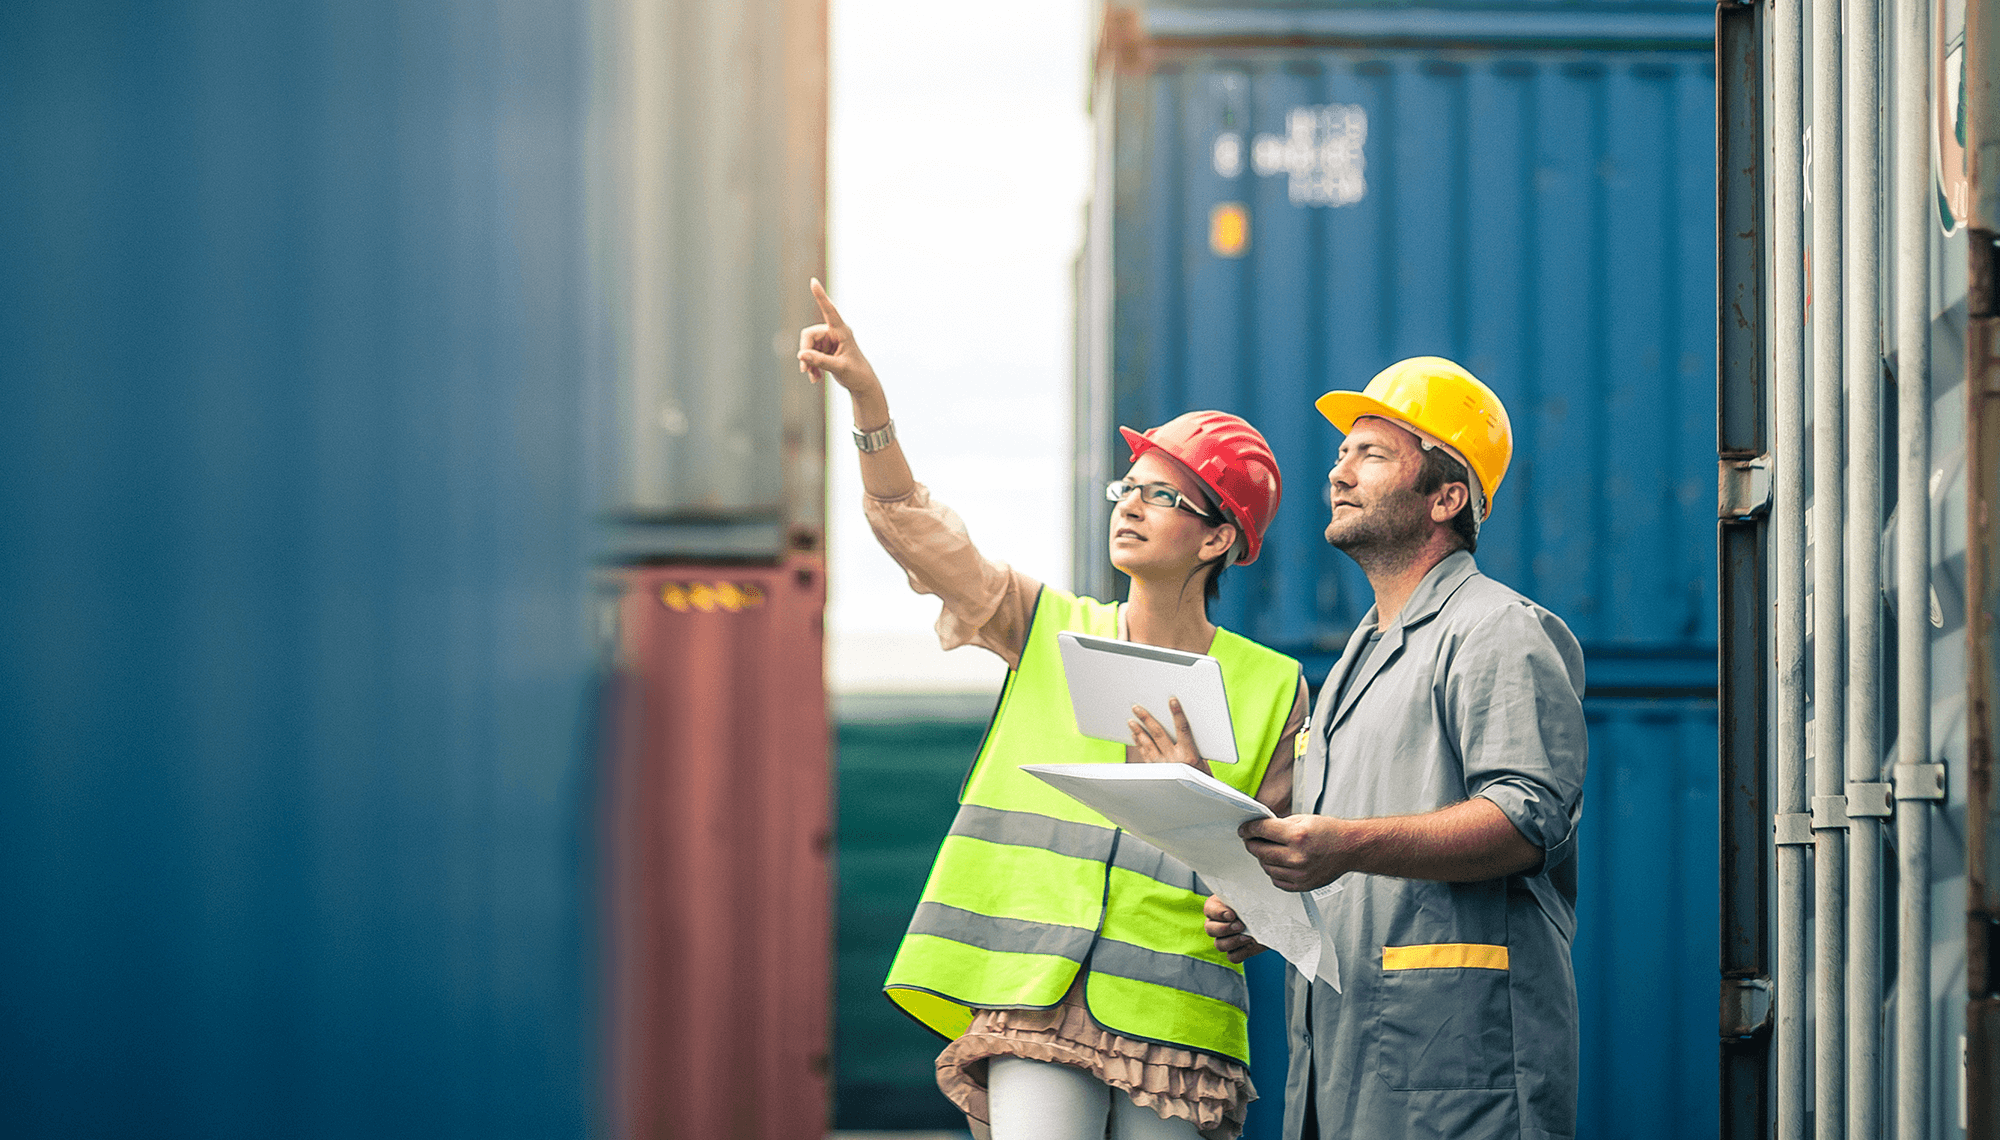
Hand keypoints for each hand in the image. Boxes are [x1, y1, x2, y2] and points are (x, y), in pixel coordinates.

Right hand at [796, 278, 879, 395]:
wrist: (862, 385)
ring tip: (813, 377)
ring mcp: (829, 342)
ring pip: (807, 347)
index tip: (813, 281)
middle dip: (805, 353)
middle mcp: (834, 333)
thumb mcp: (839, 368)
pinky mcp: (825, 351)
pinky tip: (815, 378)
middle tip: (805, 369)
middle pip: (809, 336)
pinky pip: (810, 355)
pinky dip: (811, 366)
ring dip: (808, 363)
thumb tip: (801, 355)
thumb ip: (820, 361)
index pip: (829, 310)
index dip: (820, 296)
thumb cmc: (857, 374)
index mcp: (842, 331)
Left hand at [1127, 698, 1209, 775]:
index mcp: (1190, 755)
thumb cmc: (1202, 777)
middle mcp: (1174, 760)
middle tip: (1137, 708)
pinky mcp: (1156, 772)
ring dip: (1138, 731)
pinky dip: (1139, 744)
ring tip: (1131, 720)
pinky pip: (1145, 755)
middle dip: (1147, 719)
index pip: (1183, 729)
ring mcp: (1163, 766)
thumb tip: (1182, 724)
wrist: (1195, 800)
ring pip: (1148, 745)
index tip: (1172, 700)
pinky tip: (1135, 735)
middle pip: (1159, 734)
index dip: (1178, 714)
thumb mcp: (1203, 760)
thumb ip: (1192, 744)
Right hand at [1204, 894, 1264, 962]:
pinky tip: (1252, 943)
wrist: (1273, 914)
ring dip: (1233, 942)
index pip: (1208, 910)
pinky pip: (1233, 957)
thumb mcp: (1249, 894)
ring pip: (1219, 945)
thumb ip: (1242, 896)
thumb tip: (1242, 896)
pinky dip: (1242, 952)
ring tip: (1248, 937)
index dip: (1218, 914)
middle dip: (1225, 929)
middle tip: (1240, 925)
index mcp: (1217, 907)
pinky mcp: (1237, 951)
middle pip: (1210, 930)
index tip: (1232, 914)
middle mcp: (1217, 924)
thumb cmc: (1257, 900)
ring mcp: (1226, 939)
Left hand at [1239, 814, 1354, 892]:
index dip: (1249, 829)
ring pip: (1266, 867)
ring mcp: (1299, 873)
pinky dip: (1274, 871)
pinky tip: (1279, 863)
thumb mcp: (1303, 819)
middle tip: (1251, 839)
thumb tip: (1258, 829)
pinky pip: (1277, 880)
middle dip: (1252, 843)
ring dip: (1263, 858)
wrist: (1350, 848)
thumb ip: (1279, 825)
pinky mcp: (1302, 885)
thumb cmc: (1329, 832)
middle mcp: (1297, 856)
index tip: (1244, 829)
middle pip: (1260, 851)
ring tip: (1268, 850)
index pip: (1261, 831)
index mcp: (1297, 835)